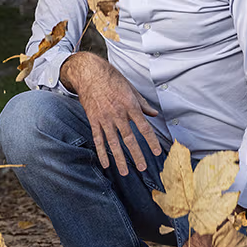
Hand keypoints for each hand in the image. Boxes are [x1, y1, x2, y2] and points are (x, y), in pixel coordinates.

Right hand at [62, 52, 164, 173]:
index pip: (143, 127)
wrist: (89, 73)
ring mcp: (104, 118)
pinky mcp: (94, 120)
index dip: (151, 141)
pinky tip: (106, 164)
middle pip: (129, 138)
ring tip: (125, 173)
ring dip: (120, 159)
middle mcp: (118, 114)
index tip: (156, 152)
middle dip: (136, 154)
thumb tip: (154, 114)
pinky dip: (102, 153)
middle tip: (143, 168)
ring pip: (113, 143)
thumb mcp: (131, 88)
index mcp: (130, 105)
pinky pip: (98, 139)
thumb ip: (142, 103)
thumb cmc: (112, 79)